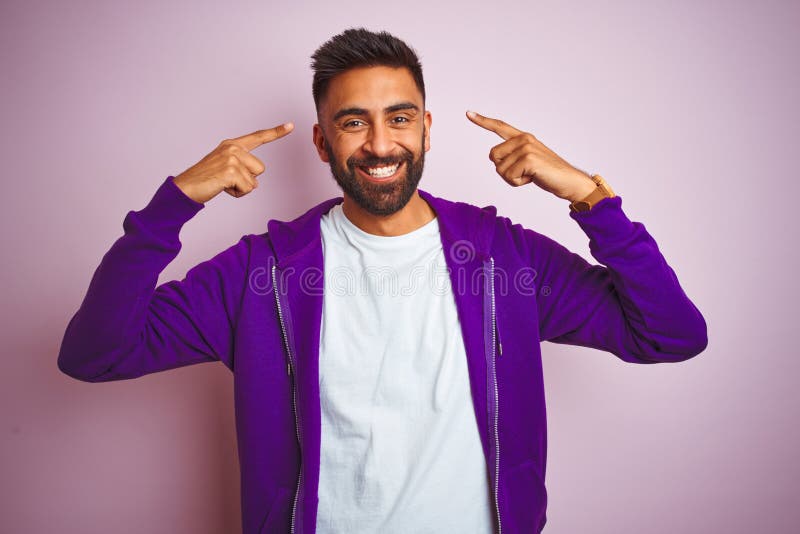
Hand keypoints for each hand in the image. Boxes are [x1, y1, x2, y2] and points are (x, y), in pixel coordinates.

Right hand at [173, 122, 294, 203]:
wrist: (186, 187)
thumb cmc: (205, 179)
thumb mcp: (225, 168)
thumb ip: (243, 168)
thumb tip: (255, 182)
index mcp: (232, 145)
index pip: (258, 137)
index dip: (276, 132)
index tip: (291, 125)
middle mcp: (233, 148)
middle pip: (260, 168)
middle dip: (248, 179)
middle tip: (226, 179)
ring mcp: (231, 158)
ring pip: (254, 180)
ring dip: (241, 187)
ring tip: (223, 183)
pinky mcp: (231, 170)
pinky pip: (247, 189)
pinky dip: (237, 193)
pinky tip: (222, 187)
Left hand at [466, 111, 595, 201]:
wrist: (569, 181)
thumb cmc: (548, 174)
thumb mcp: (527, 163)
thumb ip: (511, 157)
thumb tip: (493, 157)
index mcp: (523, 138)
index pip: (500, 127)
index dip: (483, 121)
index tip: (468, 113)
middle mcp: (524, 139)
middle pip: (492, 156)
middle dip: (504, 170)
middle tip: (524, 173)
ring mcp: (526, 147)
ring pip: (500, 169)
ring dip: (512, 179)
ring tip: (531, 176)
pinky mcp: (528, 158)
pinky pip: (509, 176)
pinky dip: (518, 183)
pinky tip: (533, 178)